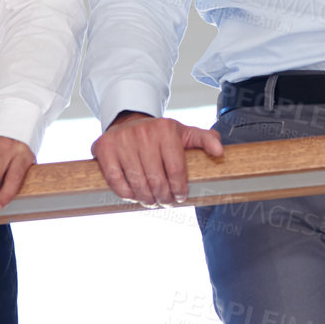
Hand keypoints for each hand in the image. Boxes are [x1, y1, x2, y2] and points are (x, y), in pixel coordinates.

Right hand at [91, 112, 223, 207]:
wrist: (128, 121)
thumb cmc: (159, 133)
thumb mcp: (184, 132)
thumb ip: (205, 140)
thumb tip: (220, 152)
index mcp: (166, 129)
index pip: (176, 170)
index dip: (180, 189)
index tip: (180, 197)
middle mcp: (143, 133)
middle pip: (156, 180)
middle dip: (163, 197)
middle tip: (165, 202)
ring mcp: (122, 140)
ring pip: (137, 183)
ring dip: (146, 199)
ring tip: (151, 202)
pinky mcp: (104, 148)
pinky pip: (116, 180)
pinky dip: (126, 193)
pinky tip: (134, 196)